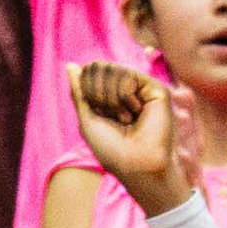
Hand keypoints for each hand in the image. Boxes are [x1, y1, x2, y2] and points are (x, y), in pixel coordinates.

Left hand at [71, 59, 190, 214]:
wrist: (135, 163)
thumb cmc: (111, 149)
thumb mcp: (86, 117)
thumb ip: (79, 90)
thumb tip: (70, 65)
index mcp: (111, 95)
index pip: (90, 71)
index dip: (86, 89)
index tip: (98, 114)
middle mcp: (127, 89)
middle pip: (98, 66)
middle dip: (96, 93)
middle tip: (112, 116)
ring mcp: (142, 88)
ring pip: (112, 69)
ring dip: (111, 98)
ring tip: (125, 117)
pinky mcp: (156, 89)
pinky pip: (128, 75)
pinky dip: (125, 96)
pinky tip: (137, 112)